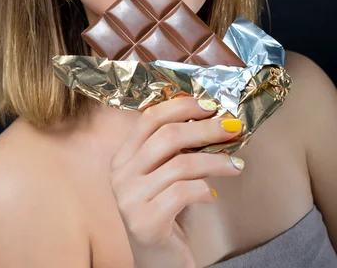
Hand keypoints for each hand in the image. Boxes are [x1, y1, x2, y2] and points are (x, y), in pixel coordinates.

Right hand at [109, 96, 244, 267]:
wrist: (160, 264)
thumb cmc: (168, 214)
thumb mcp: (168, 175)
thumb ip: (177, 149)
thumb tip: (212, 117)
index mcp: (123, 157)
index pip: (150, 117)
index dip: (182, 105)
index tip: (211, 104)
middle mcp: (120, 174)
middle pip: (168, 135)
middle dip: (206, 128)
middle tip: (233, 128)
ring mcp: (129, 198)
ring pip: (181, 164)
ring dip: (215, 160)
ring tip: (236, 164)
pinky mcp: (145, 222)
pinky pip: (184, 192)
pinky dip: (205, 190)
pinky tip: (212, 196)